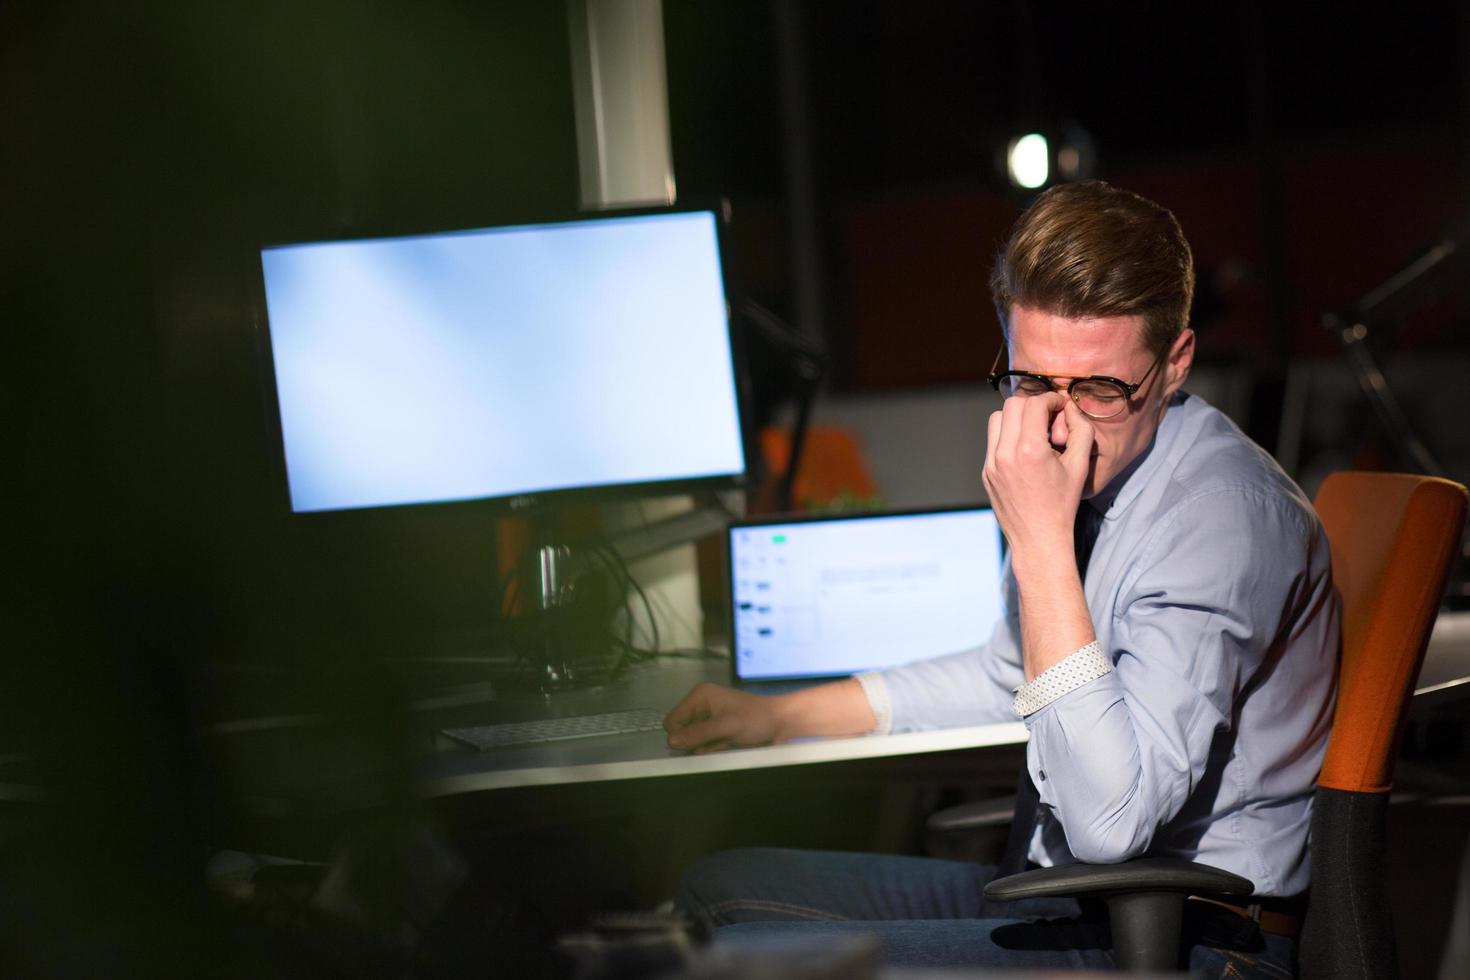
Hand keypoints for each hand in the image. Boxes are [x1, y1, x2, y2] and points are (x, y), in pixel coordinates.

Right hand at [664, 682, 783, 752]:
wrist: (780, 723)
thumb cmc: (756, 719)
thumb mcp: (726, 727)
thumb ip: (698, 734)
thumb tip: (671, 741)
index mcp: (700, 695)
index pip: (672, 721)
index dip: (681, 736)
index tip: (699, 742)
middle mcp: (701, 704)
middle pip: (680, 731)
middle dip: (695, 741)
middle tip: (716, 740)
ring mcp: (708, 716)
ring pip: (692, 739)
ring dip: (705, 745)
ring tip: (725, 740)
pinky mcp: (716, 727)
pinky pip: (703, 742)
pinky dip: (713, 747)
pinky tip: (727, 743)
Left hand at [983, 392, 1095, 558]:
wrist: (1038, 539)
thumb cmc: (1062, 504)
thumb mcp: (1080, 466)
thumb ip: (1080, 430)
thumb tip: (1070, 408)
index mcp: (1029, 451)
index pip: (1034, 404)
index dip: (1051, 399)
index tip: (1060, 407)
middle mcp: (1005, 455)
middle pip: (1012, 405)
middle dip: (1033, 405)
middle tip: (1048, 418)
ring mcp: (991, 464)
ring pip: (997, 418)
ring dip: (1016, 418)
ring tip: (1034, 432)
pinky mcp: (986, 472)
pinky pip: (993, 441)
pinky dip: (1008, 436)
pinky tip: (1025, 450)